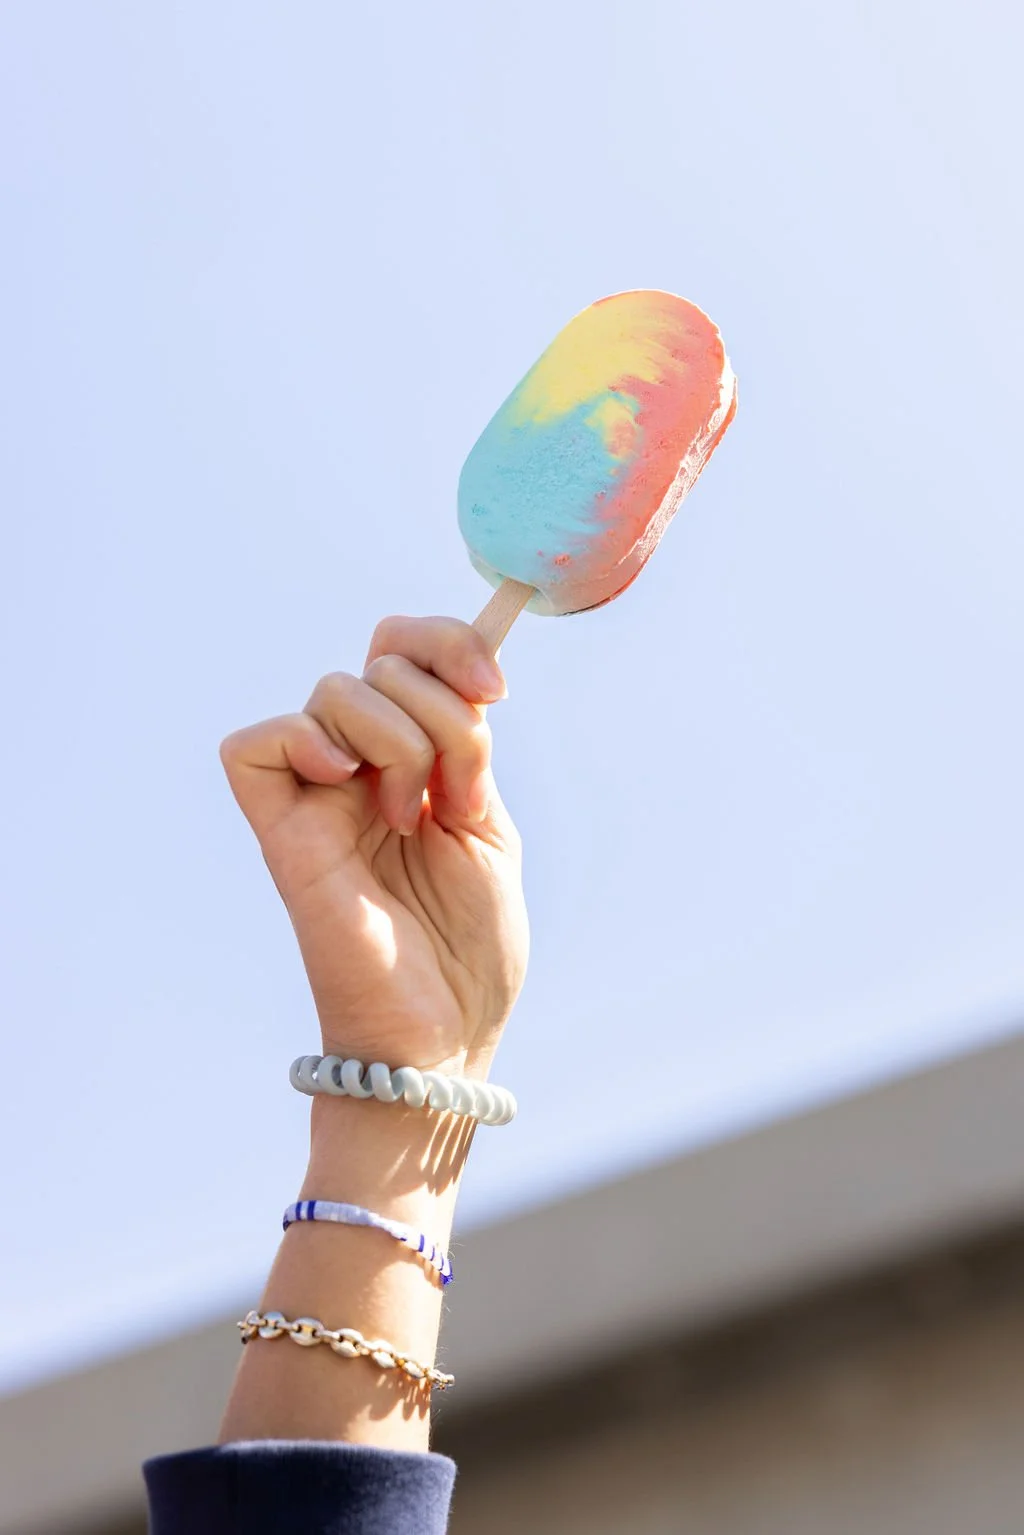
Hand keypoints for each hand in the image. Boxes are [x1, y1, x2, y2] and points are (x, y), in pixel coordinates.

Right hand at [219, 616, 528, 1078]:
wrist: (446, 1032)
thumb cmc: (469, 947)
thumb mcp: (486, 823)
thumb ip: (467, 745)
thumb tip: (466, 675)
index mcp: (409, 762)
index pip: (403, 652)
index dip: (447, 643)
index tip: (494, 686)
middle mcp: (358, 770)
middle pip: (381, 662)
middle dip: (443, 709)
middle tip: (459, 792)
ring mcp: (317, 798)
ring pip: (337, 690)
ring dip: (401, 740)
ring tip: (413, 819)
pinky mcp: (282, 835)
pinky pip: (254, 747)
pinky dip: (303, 738)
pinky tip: (345, 778)